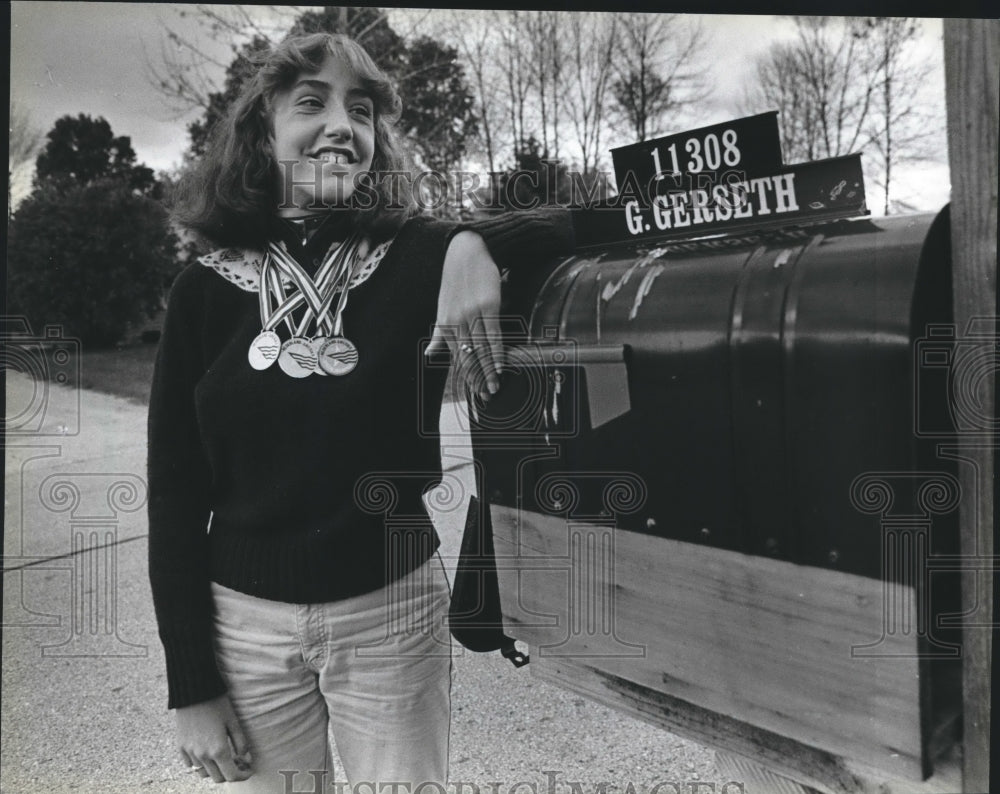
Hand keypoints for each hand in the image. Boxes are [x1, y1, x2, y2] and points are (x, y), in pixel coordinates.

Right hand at [176, 693, 252, 783]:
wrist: (194, 690)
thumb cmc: (218, 704)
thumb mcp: (234, 721)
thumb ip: (241, 742)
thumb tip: (246, 758)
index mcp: (218, 750)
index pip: (231, 776)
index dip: (242, 776)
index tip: (248, 770)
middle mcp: (202, 755)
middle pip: (217, 778)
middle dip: (230, 773)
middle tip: (239, 763)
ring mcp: (190, 752)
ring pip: (203, 773)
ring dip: (215, 770)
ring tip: (223, 758)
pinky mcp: (181, 746)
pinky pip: (190, 764)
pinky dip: (201, 764)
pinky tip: (208, 752)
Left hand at [426, 231, 502, 401]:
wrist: (465, 253)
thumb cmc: (455, 282)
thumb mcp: (442, 309)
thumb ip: (438, 334)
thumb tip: (430, 355)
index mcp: (445, 325)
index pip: (459, 358)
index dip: (468, 377)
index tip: (476, 393)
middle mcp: (457, 322)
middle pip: (470, 357)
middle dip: (478, 379)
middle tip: (487, 397)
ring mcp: (473, 314)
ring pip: (482, 349)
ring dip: (488, 371)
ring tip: (494, 387)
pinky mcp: (489, 306)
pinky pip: (494, 334)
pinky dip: (497, 352)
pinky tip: (500, 365)